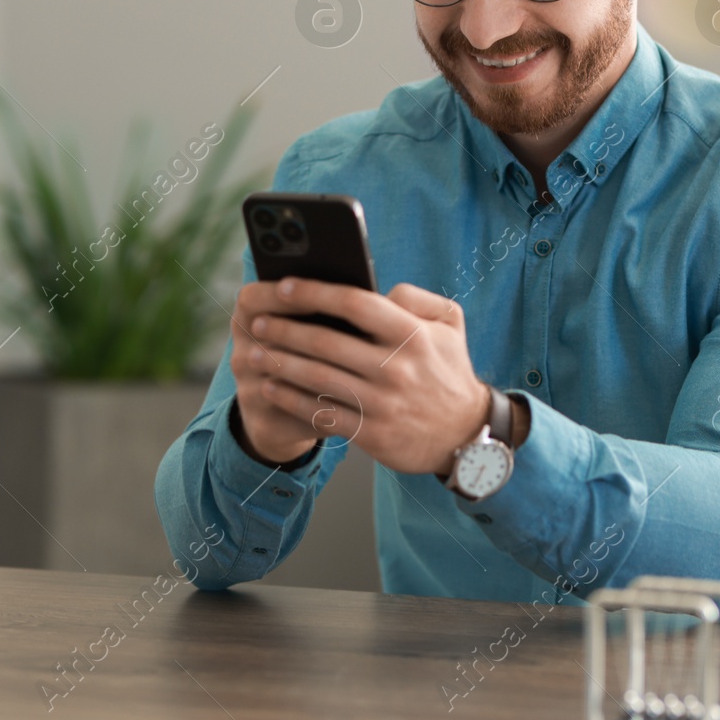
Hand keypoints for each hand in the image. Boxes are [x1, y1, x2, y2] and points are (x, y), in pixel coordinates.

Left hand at [239, 276, 491, 474]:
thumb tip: (379, 289)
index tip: (285, 285)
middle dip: (285, 329)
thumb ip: (416, 297)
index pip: (356, 303)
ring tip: (253, 353)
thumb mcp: (450, 324)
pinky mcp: (372, 434)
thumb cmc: (449, 371)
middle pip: (327, 342)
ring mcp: (382, 404)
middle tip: (258, 321)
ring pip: (318, 379)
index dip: (316, 292)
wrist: (466, 434)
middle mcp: (396, 368)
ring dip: (279, 364)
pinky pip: (322, 414)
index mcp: (413, 334)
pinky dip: (291, 400)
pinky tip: (271, 389)